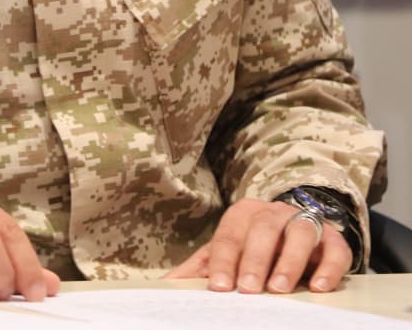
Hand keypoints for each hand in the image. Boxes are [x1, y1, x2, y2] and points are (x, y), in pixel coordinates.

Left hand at [164, 197, 352, 293]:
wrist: (298, 229)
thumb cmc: (256, 246)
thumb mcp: (229, 251)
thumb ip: (202, 267)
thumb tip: (167, 285)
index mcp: (243, 213)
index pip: (230, 234)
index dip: (223, 260)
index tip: (219, 287)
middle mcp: (274, 212)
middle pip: (263, 229)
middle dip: (254, 259)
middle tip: (248, 289)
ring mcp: (306, 223)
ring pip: (299, 234)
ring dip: (289, 261)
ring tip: (279, 289)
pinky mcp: (334, 240)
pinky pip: (335, 249)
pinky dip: (329, 268)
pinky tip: (319, 287)